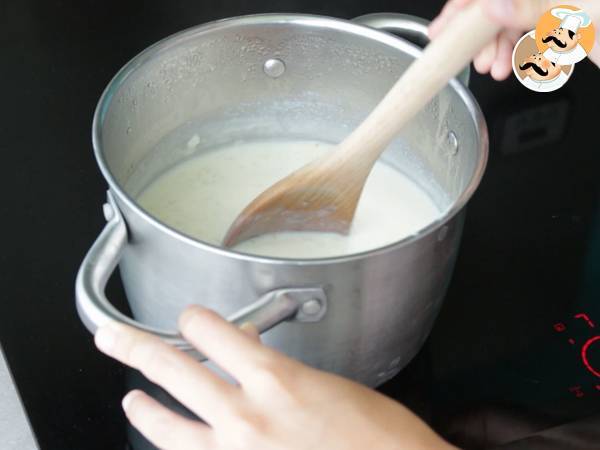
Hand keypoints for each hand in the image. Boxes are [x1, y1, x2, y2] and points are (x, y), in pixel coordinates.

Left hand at [95, 307, 455, 449]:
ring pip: (168, 424)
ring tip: (133, 400)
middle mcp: (247, 417)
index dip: (194, 319)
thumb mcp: (331, 387)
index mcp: (276, 379)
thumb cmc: (380, 440)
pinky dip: (176, 446)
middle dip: (136, 347)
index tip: (190, 319)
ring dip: (145, 408)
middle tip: (113, 338)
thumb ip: (281, 372)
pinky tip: (170, 443)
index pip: (211, 331)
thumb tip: (251, 359)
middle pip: (173, 368)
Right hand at [429, 0, 599, 79]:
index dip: (465, 6)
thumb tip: (487, 6)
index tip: (443, 30)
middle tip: (468, 58)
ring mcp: (568, 1)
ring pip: (522, 14)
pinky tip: (523, 65)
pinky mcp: (578, 17)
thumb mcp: (585, 16)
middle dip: (484, 30)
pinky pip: (542, 28)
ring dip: (504, 45)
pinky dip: (529, 49)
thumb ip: (532, 7)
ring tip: (498, 69)